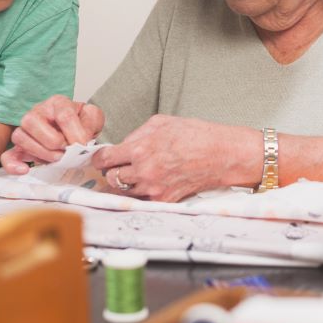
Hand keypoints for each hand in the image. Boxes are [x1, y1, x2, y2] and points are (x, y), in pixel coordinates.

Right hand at [1, 95, 104, 174]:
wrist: (76, 131)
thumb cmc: (82, 123)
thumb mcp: (93, 116)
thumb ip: (92, 121)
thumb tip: (82, 139)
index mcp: (58, 103)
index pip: (63, 114)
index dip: (74, 132)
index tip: (83, 144)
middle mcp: (38, 113)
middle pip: (31, 121)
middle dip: (51, 140)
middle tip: (65, 150)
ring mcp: (26, 130)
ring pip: (19, 137)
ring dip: (39, 152)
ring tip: (56, 159)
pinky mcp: (20, 148)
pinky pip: (7, 155)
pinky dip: (13, 164)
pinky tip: (25, 170)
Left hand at [92, 115, 259, 201]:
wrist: (222, 155)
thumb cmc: (197, 135)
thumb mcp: (162, 122)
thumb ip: (137, 134)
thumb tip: (121, 145)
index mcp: (141, 149)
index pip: (104, 159)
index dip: (100, 158)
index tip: (102, 158)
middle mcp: (144, 171)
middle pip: (111, 178)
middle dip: (113, 170)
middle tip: (121, 165)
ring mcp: (154, 188)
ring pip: (125, 191)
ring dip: (128, 183)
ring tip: (140, 172)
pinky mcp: (165, 200)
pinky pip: (143, 199)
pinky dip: (143, 193)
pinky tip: (152, 182)